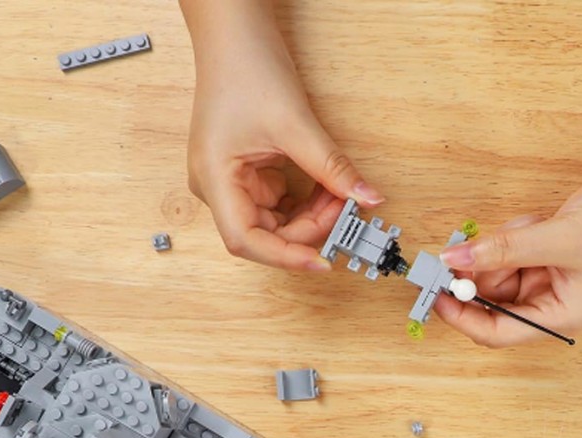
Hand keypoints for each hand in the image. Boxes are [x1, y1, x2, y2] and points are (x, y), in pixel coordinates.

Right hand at [185, 20, 381, 270]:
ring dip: (310, 215)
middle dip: (308, 228)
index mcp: (214, 179)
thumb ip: (332, 168)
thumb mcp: (296, 124)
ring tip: (339, 194)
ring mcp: (232, 182)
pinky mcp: (248, 174)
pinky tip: (326, 188)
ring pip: (276, 221)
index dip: (285, 257)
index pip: (246, 240)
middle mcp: (218, 187)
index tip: (322, 261)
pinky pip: (279, 202)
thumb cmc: (246, 66)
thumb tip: (368, 199)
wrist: (235, 32)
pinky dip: (306, 201)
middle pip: (265, 234)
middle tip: (345, 209)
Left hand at [436, 155, 581, 346]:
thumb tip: (456, 260)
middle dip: (481, 272)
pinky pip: (513, 249)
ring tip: (533, 225)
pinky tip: (542, 219)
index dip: (463, 317)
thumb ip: (504, 249)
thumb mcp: (560, 237)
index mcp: (562, 317)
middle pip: (493, 300)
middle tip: (463, 247)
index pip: (497, 332)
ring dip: (504, 246)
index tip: (436, 293)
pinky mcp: (548, 255)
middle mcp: (554, 304)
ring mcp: (551, 278)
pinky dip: (516, 233)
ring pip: (500, 271)